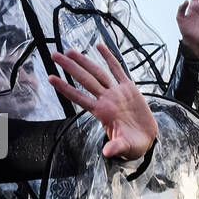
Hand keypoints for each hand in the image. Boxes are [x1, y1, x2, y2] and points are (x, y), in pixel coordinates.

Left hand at [48, 42, 158, 159]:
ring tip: (70, 50)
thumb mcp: (126, 147)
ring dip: (84, 61)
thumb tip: (107, 153)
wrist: (147, 139)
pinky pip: (118, 70)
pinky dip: (110, 58)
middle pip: (85, 79)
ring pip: (98, 73)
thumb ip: (116, 147)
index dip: (65, 88)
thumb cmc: (133, 145)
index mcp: (102, 112)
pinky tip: (100, 45)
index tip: (50, 78)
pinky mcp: (129, 88)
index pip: (79, 97)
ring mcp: (117, 92)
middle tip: (54, 54)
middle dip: (70, 67)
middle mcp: (107, 99)